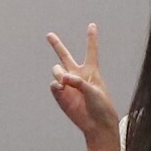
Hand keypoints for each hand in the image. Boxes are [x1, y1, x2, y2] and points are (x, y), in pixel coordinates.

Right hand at [46, 26, 119, 147]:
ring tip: (66, 82)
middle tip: (49, 35)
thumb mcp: (94, 91)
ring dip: (59, 73)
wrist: (97, 125)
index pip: (91, 51)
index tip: (92, 25)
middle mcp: (78, 75)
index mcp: (91, 71)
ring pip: (57, 70)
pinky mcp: (61, 95)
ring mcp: (68, 84)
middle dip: (57, 45)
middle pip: (65, 56)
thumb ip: (78, 82)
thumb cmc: (101, 106)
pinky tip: (62, 89)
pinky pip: (54, 84)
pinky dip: (57, 85)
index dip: (91, 38)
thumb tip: (61, 79)